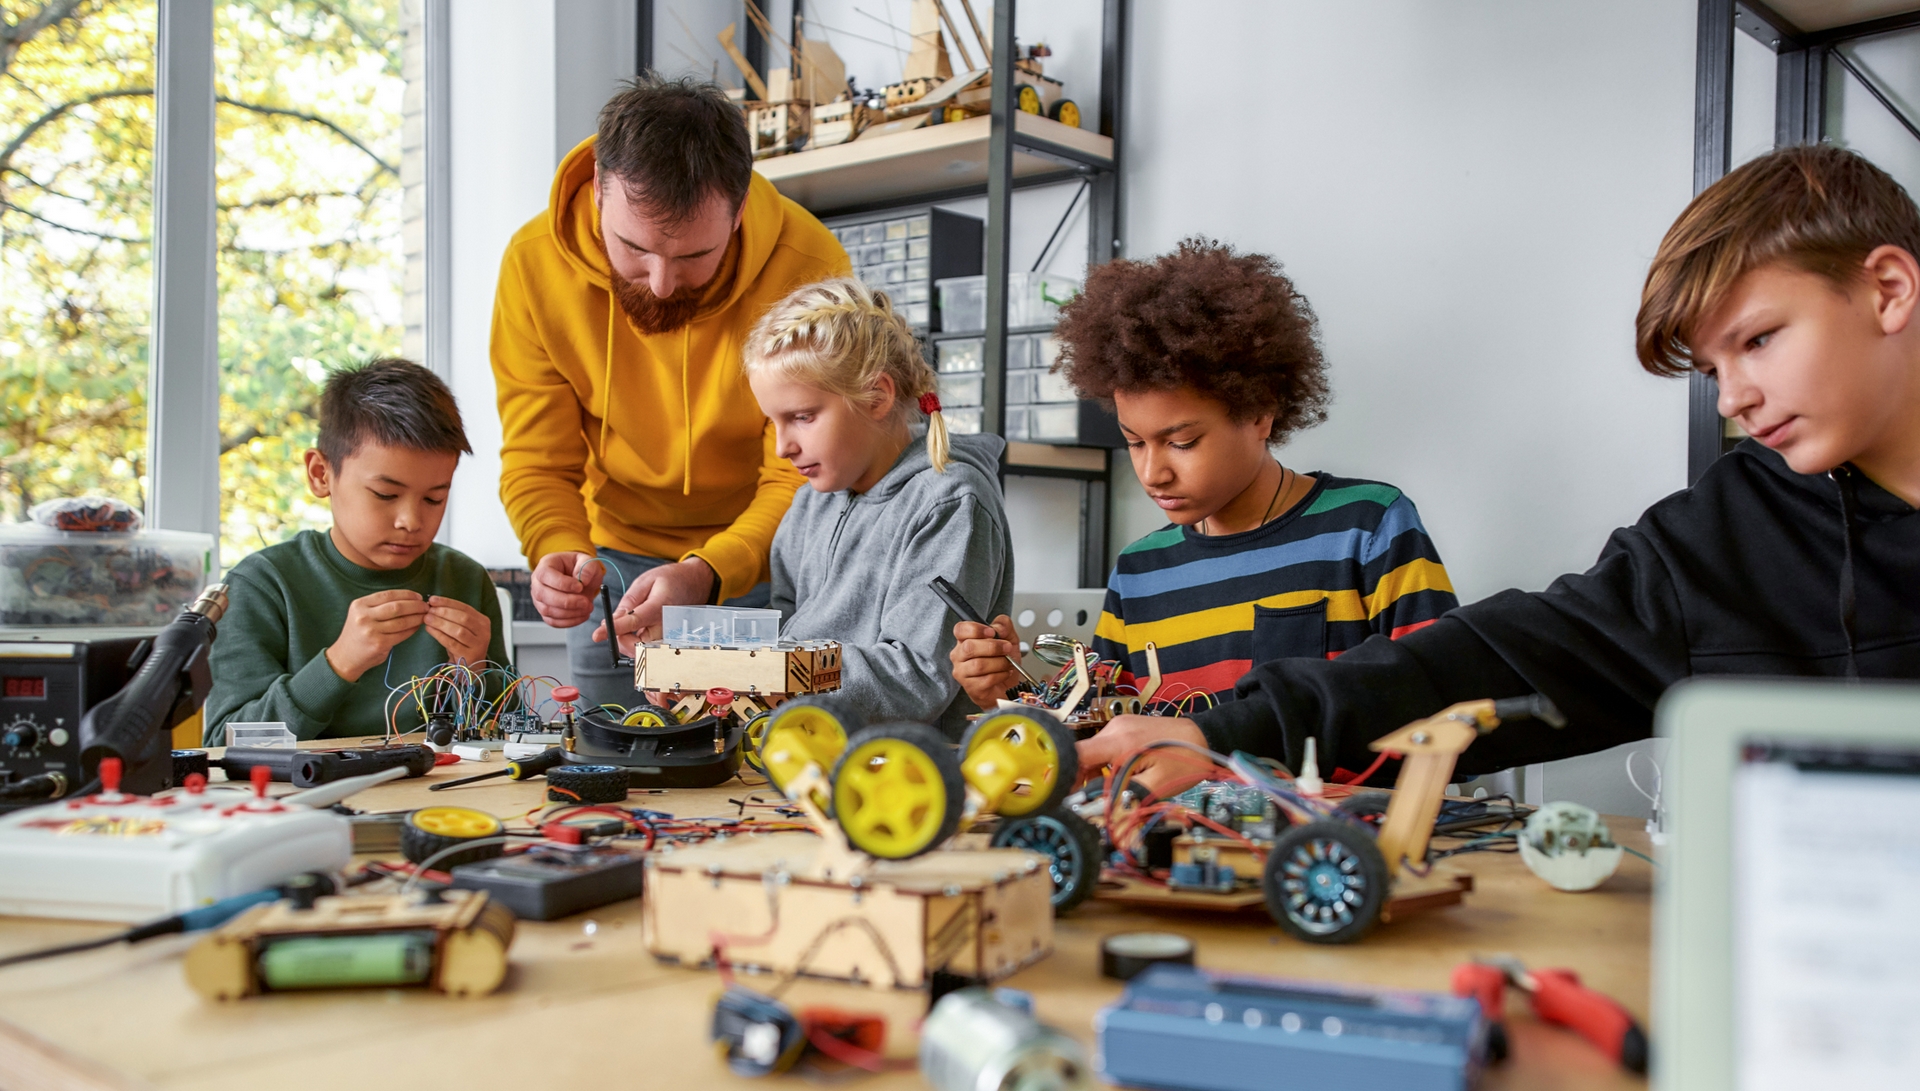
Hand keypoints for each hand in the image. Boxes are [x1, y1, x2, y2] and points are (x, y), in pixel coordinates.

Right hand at [324, 590, 430, 681]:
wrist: (345, 657)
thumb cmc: (358, 634)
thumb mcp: (362, 614)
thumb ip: (379, 606)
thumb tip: (409, 599)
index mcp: (359, 605)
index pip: (388, 594)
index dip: (407, 594)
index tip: (418, 596)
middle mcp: (364, 616)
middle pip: (397, 607)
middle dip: (415, 605)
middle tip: (426, 607)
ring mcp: (371, 630)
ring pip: (402, 620)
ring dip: (417, 617)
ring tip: (424, 616)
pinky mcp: (379, 643)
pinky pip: (402, 634)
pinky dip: (412, 629)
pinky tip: (417, 626)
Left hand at [424, 596, 491, 665]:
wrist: (472, 669)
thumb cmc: (464, 646)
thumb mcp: (463, 629)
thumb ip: (453, 617)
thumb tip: (433, 604)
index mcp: (483, 621)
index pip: (465, 608)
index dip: (448, 602)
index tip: (432, 599)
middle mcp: (484, 632)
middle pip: (463, 618)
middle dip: (444, 612)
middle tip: (428, 610)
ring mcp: (478, 645)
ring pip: (458, 630)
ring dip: (440, 623)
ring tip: (427, 619)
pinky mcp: (469, 656)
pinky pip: (452, 643)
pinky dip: (439, 635)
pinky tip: (429, 630)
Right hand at [530, 551, 605, 627]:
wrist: (580, 579)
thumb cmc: (579, 568)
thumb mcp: (587, 561)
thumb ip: (588, 567)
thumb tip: (583, 580)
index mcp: (545, 566)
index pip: (546, 575)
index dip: (563, 584)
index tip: (580, 587)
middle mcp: (537, 583)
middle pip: (544, 595)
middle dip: (568, 602)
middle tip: (586, 602)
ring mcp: (539, 599)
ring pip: (547, 610)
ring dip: (570, 613)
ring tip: (587, 608)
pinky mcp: (545, 612)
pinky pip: (553, 621)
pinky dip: (569, 622)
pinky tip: (582, 615)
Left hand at [594, 558, 716, 653]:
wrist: (695, 582)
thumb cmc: (670, 579)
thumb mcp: (645, 581)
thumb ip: (628, 602)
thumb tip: (611, 621)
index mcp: (659, 605)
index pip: (634, 622)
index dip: (614, 630)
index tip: (597, 635)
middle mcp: (666, 623)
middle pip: (639, 644)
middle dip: (621, 641)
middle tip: (612, 628)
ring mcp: (670, 633)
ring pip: (644, 650)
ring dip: (628, 643)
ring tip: (624, 626)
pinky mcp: (669, 638)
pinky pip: (650, 648)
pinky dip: (637, 643)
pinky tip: (635, 630)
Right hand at [949, 614, 1023, 709]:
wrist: (1007, 686)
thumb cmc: (1003, 662)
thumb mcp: (1009, 638)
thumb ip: (1004, 626)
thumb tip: (998, 627)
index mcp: (965, 640)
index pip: (960, 630)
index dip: (975, 629)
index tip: (992, 632)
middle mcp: (959, 656)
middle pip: (969, 647)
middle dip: (993, 647)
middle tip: (1006, 648)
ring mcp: (962, 673)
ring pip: (978, 665)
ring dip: (999, 662)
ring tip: (1008, 663)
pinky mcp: (971, 687)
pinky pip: (986, 679)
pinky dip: (1000, 675)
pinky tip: (1005, 673)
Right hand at [1076, 714, 1210, 795]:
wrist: (1205, 737)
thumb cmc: (1186, 761)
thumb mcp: (1155, 786)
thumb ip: (1123, 794)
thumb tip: (1099, 806)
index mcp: (1120, 742)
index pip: (1076, 754)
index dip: (1064, 774)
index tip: (1061, 791)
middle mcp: (1115, 729)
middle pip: (1082, 754)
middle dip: (1079, 777)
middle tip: (1085, 799)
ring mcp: (1120, 725)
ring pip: (1094, 751)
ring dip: (1093, 771)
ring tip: (1106, 788)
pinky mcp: (1126, 727)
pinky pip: (1106, 747)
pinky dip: (1105, 763)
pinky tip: (1116, 775)